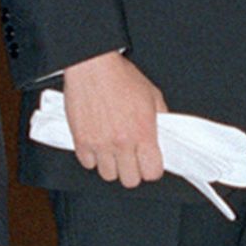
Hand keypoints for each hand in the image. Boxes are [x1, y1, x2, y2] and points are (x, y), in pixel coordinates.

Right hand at [61, 50, 166, 186]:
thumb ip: (161, 117)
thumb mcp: (152, 94)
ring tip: (113, 150)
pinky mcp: (81, 141)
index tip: (150, 162)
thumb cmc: (121, 76)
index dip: (152, 168)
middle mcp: (122, 142)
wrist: (92, 66)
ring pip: (108, 175)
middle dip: (133, 170)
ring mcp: (100, 144)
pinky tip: (98, 143)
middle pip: (130, 180)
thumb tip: (164, 134)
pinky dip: (93, 157)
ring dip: (112, 165)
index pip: (152, 172)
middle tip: (132, 157)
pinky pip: (88, 164)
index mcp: (143, 132)